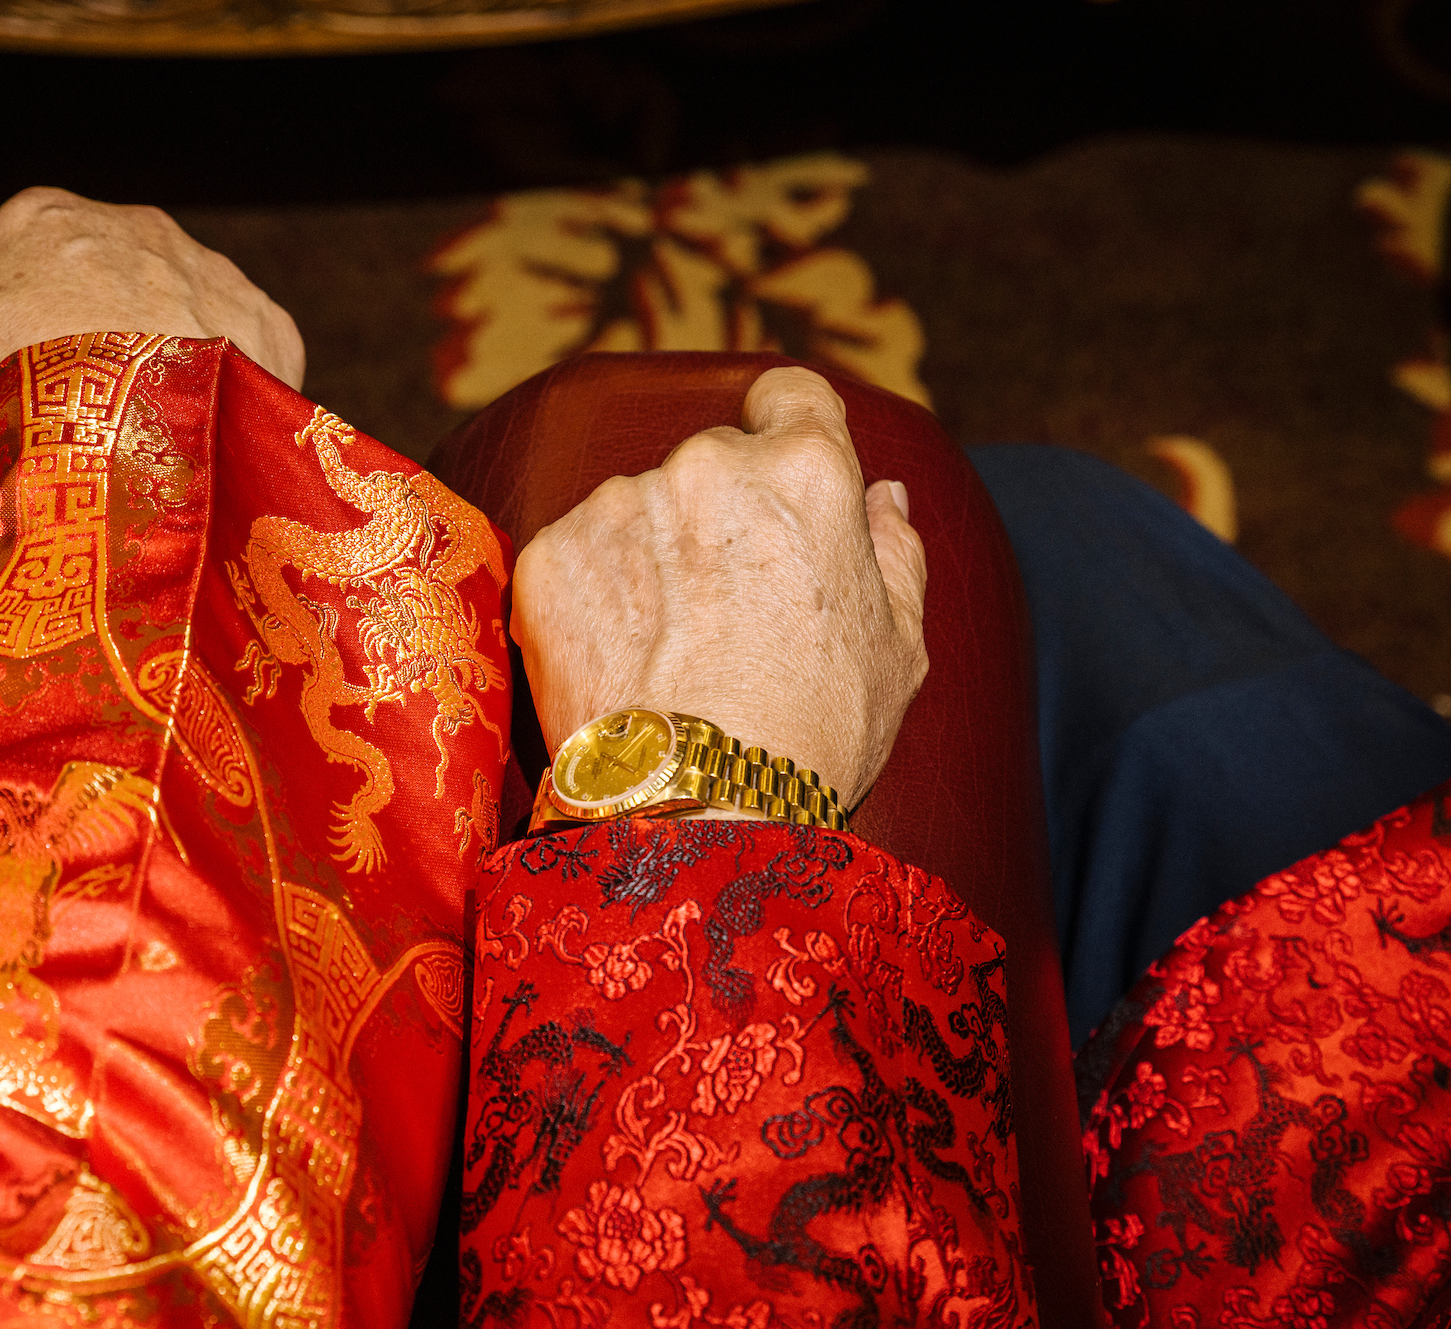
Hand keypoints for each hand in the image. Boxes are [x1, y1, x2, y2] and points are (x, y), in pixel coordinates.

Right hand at [0, 188, 305, 461]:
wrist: (121, 429)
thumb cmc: (1, 380)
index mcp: (49, 218)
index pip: (16, 237)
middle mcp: (140, 229)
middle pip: (107, 273)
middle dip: (87, 322)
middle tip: (66, 398)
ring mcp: (211, 276)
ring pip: (182, 309)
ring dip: (161, 353)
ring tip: (137, 427)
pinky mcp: (268, 334)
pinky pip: (244, 355)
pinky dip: (223, 390)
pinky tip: (199, 436)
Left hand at [511, 366, 927, 811]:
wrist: (699, 810)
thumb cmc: (817, 735)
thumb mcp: (898, 649)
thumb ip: (895, 553)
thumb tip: (884, 495)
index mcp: (804, 470)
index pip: (792, 397)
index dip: (786, 426)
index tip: (775, 465)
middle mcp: (707, 463)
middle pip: (714, 462)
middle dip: (720, 515)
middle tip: (727, 608)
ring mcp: (620, 504)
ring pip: (638, 508)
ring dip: (651, 553)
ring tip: (670, 650)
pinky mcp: (551, 554)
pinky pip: (578, 555)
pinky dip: (594, 595)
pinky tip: (622, 662)